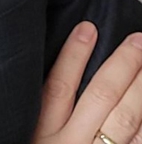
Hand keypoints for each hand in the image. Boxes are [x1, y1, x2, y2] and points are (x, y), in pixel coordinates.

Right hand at [33, 22, 141, 143]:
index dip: (74, 54)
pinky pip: (139, 142)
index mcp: (42, 133)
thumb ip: (40, 113)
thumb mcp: (29, 134)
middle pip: (101, 97)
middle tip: (138, 41)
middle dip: (122, 65)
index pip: (59, 85)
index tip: (88, 28)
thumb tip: (61, 77)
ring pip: (126, 119)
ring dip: (141, 89)